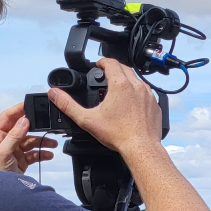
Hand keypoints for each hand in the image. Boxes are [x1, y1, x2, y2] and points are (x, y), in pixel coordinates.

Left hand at [0, 102, 56, 173]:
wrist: (1, 194)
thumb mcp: (3, 152)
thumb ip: (14, 136)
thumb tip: (23, 120)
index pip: (6, 118)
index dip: (17, 110)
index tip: (29, 104)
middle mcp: (5, 142)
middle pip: (22, 128)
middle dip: (35, 128)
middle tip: (46, 124)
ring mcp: (15, 151)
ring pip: (31, 141)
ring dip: (42, 142)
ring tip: (52, 144)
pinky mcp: (22, 160)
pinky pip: (35, 153)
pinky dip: (43, 153)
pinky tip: (49, 154)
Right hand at [48, 59, 162, 155]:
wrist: (141, 148)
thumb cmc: (118, 134)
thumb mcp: (87, 119)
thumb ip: (68, 105)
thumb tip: (55, 94)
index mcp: (120, 85)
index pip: (111, 62)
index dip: (102, 61)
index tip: (98, 65)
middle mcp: (137, 86)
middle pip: (125, 68)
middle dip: (114, 69)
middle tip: (105, 75)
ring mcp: (148, 95)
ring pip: (137, 80)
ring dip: (127, 80)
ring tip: (116, 89)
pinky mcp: (155, 105)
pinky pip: (146, 93)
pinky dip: (137, 93)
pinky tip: (130, 103)